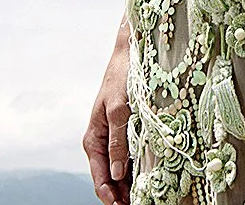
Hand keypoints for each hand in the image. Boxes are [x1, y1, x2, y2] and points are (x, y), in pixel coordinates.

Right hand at [83, 34, 131, 204]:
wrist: (130, 54)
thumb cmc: (121, 78)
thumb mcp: (118, 109)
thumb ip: (117, 141)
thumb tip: (116, 174)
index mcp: (94, 139)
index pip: (100, 177)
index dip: (111, 196)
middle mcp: (102, 143)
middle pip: (110, 179)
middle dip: (122, 195)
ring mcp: (115, 139)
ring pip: (121, 172)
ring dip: (131, 185)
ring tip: (148, 198)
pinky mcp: (127, 133)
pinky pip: (131, 158)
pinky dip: (138, 170)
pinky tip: (150, 178)